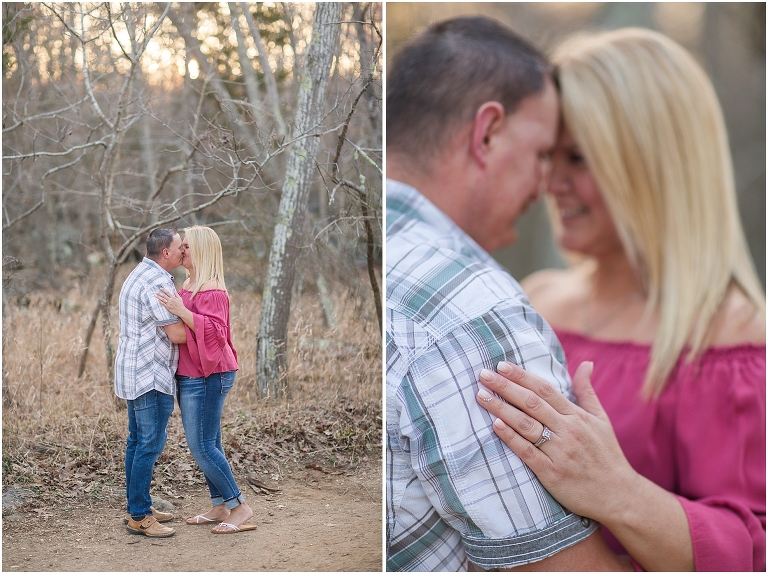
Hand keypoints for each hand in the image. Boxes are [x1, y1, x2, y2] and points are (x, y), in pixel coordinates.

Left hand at [156, 288, 185, 316]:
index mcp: (173, 297)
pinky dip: (160, 302)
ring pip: (163, 300)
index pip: (167, 292)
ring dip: (159, 297)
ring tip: (156, 295)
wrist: (181, 311)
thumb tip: (174, 290)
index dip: (164, 290)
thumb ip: (176, 294)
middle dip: (159, 293)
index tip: (161, 288)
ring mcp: (168, 304)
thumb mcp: (180, 298)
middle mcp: (170, 300)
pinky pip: (163, 304)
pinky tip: (158, 300)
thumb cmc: (180, 304)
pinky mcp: (168, 307)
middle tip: (156, 292)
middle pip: (164, 296)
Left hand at [475, 361, 638, 523]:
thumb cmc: (607, 455)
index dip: (522, 376)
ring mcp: (560, 452)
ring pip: (526, 425)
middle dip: (505, 387)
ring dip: (501, 408)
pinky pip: (527, 452)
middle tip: (483, 374)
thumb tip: (587, 363)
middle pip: (531, 403)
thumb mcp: (601, 420)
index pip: (544, 390)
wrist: (619, 495)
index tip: (501, 365)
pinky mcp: (552, 473)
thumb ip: (587, 392)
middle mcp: (568, 430)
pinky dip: (511, 438)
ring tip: (481, 396)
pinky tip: (495, 426)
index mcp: (577, 416)